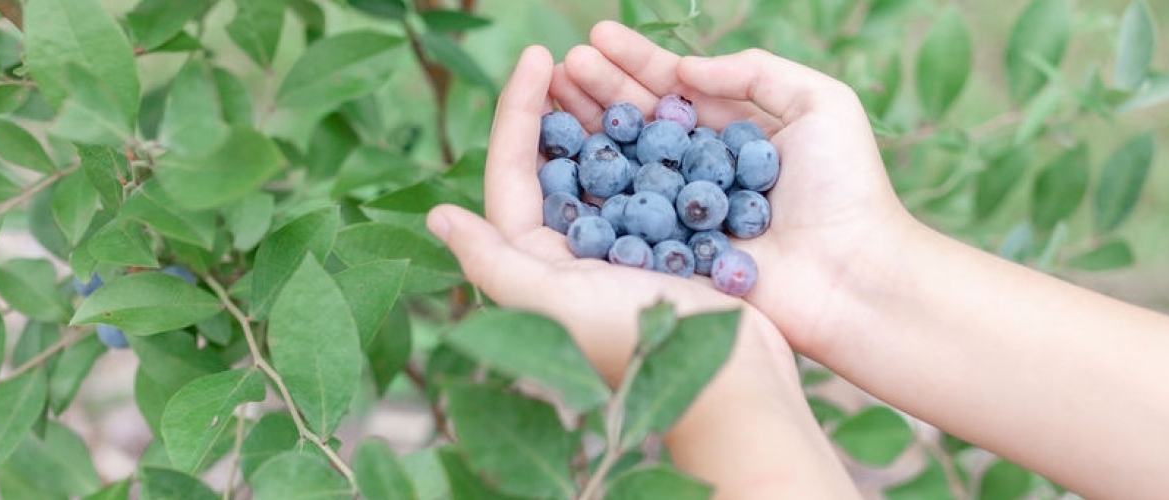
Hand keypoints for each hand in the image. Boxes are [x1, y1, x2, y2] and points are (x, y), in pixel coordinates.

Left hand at [425, 44, 858, 497]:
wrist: (728, 384)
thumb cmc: (637, 343)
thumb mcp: (556, 302)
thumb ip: (494, 262)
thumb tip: (439, 215)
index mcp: (535, 263)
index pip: (512, 171)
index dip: (519, 109)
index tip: (537, 55)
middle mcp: (569, 254)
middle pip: (553, 162)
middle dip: (557, 106)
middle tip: (567, 55)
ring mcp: (618, 250)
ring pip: (600, 165)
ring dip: (600, 116)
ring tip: (609, 70)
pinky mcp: (664, 248)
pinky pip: (647, 181)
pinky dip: (649, 143)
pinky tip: (663, 110)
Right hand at [551, 22, 923, 355]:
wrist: (855, 274)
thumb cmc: (849, 188)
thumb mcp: (821, 104)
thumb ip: (756, 72)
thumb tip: (684, 68)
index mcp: (735, 135)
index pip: (675, 89)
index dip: (635, 62)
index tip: (595, 37)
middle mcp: (703, 172)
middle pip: (640, 123)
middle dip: (599, 90)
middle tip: (560, 63)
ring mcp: (684, 214)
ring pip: (624, 165)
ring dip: (587, 129)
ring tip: (549, 95)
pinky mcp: (672, 255)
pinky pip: (624, 220)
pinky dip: (590, 191)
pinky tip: (557, 160)